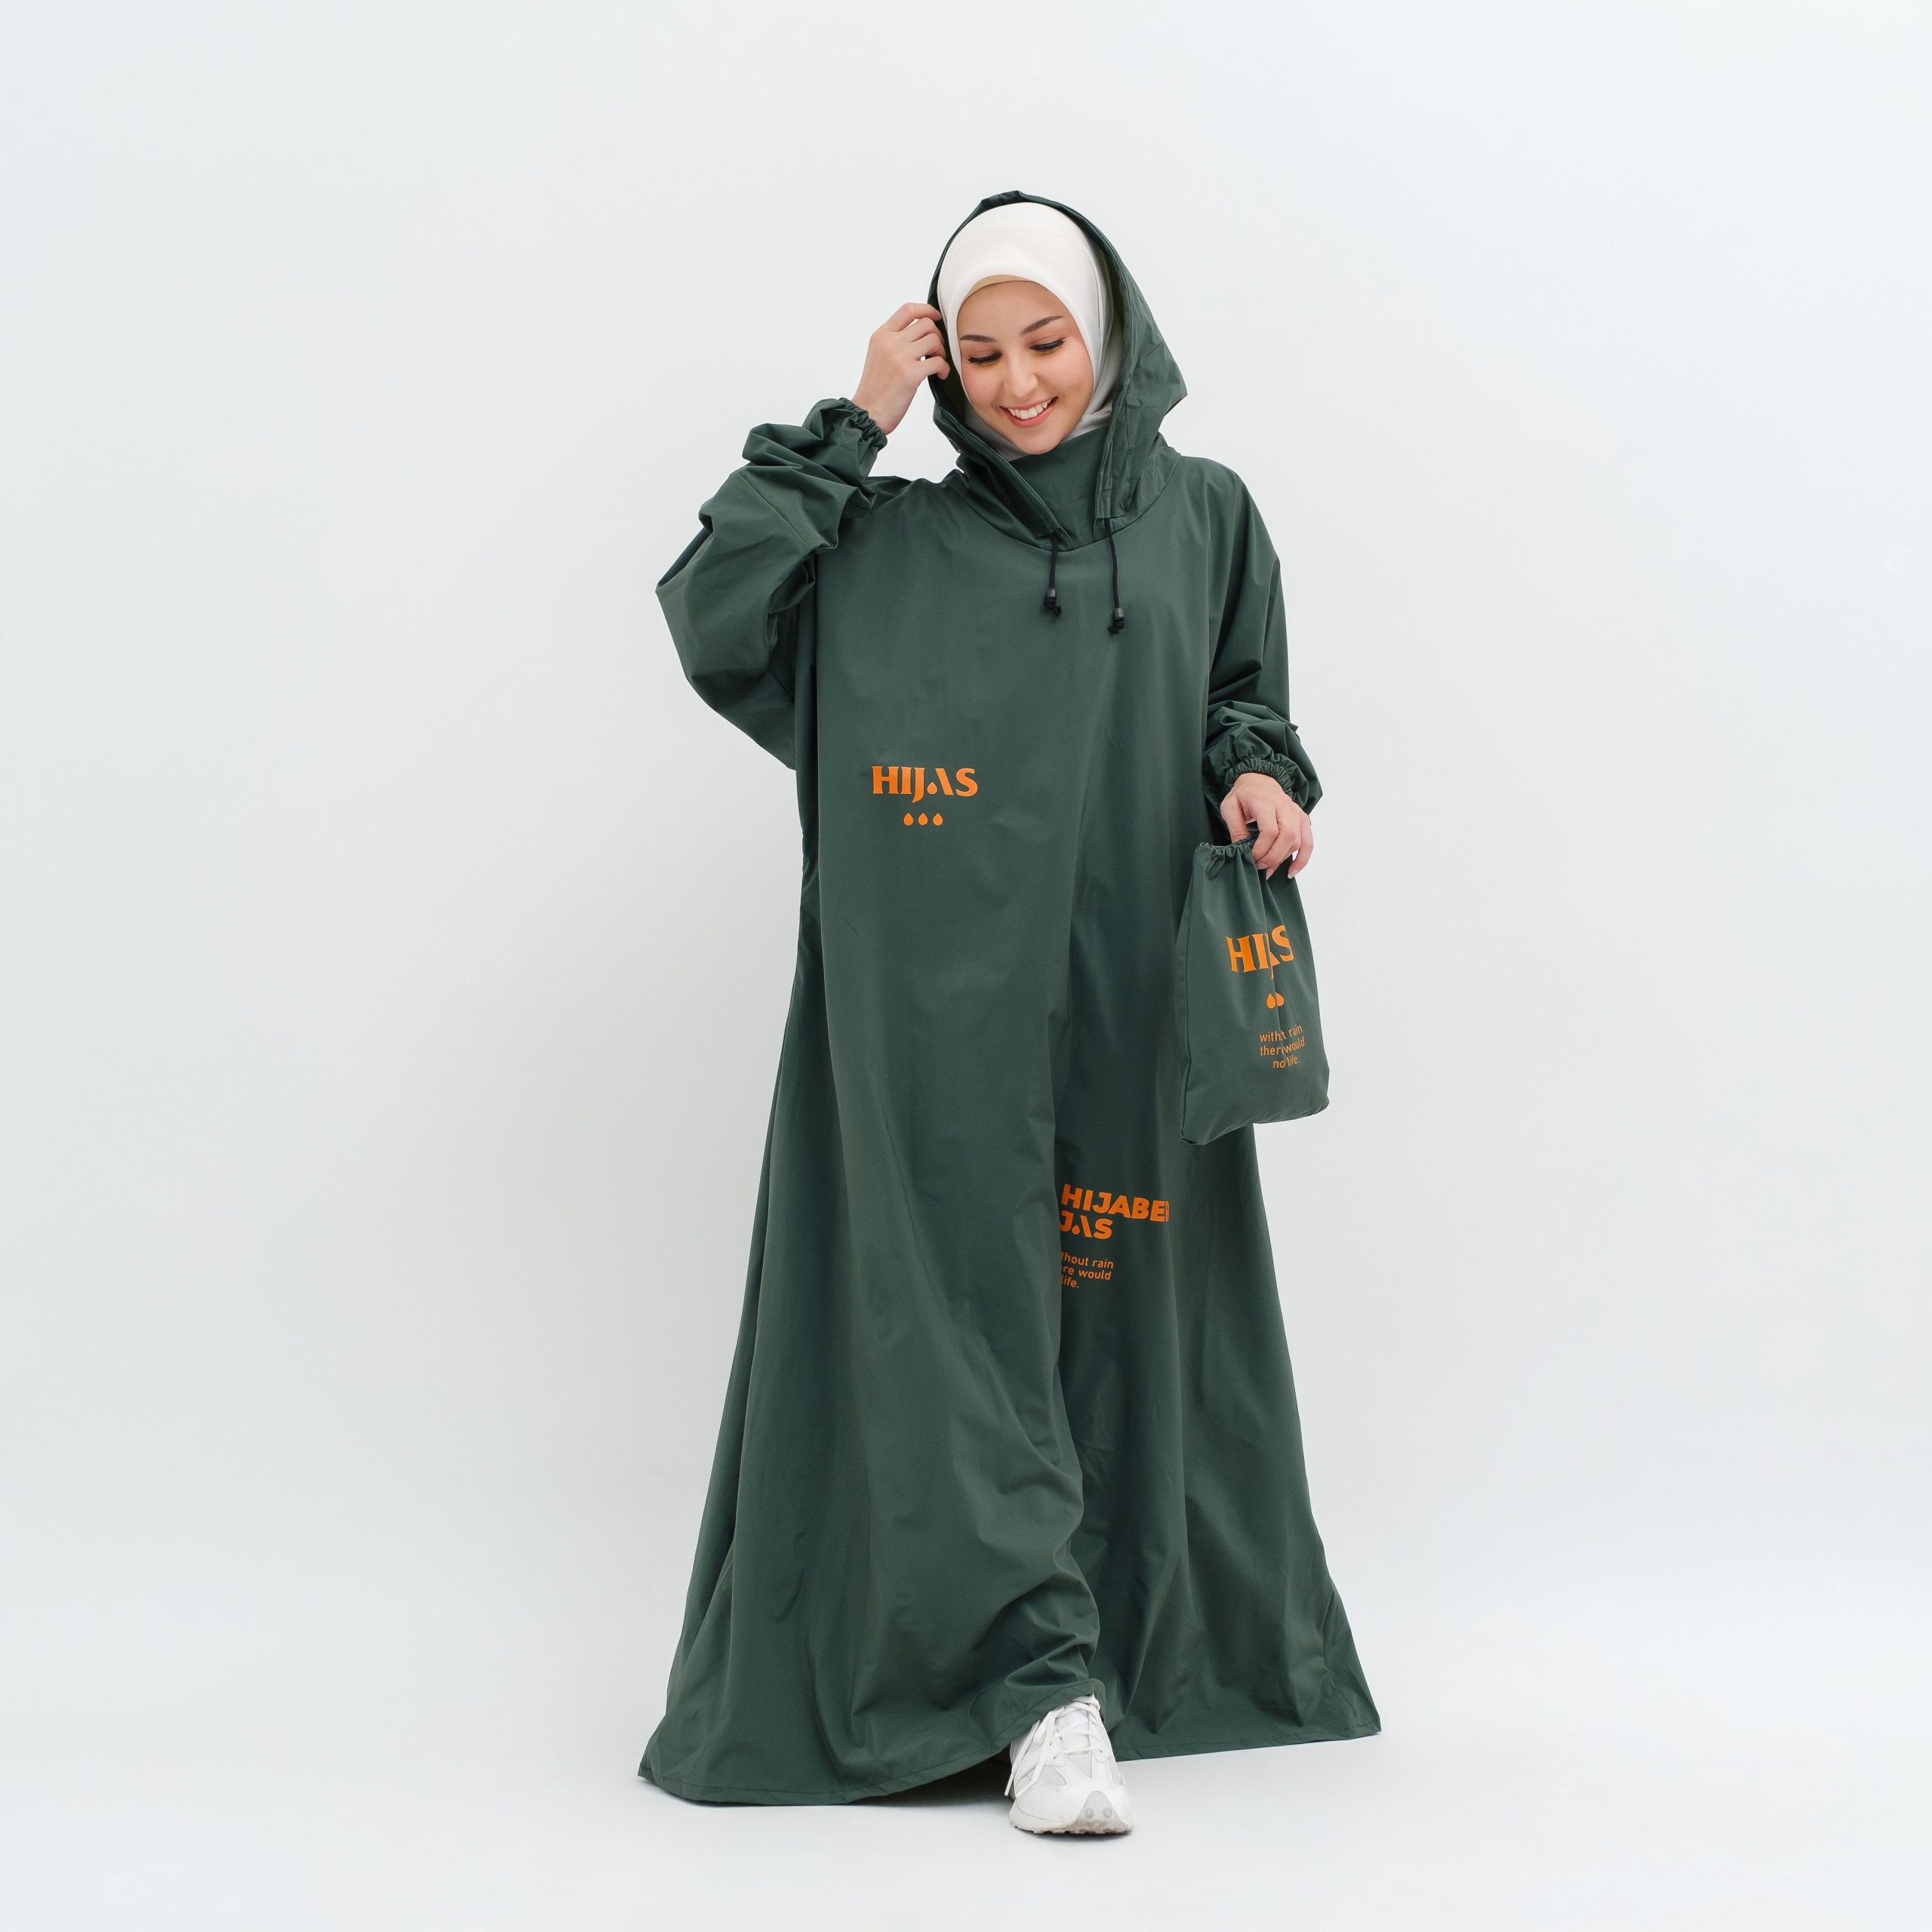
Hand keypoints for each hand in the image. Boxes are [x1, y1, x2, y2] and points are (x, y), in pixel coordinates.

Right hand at [850, 303, 949, 435]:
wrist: (868, 412)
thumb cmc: (875, 389)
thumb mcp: (878, 355)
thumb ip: (894, 341)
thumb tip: (919, 332)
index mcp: (881, 336)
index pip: (908, 310)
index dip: (926, 310)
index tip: (935, 317)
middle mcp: (890, 342)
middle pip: (925, 324)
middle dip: (937, 336)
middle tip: (936, 351)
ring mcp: (900, 357)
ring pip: (934, 339)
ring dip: (941, 352)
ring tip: (937, 365)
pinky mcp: (911, 374)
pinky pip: (938, 361)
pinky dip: (944, 368)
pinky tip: (940, 376)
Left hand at [1219, 771, 1311, 879]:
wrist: (1259, 780)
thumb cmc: (1243, 794)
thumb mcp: (1230, 807)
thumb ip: (1235, 828)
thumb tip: (1241, 850)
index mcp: (1265, 801)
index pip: (1270, 830)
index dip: (1261, 849)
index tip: (1251, 857)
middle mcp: (1284, 805)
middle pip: (1288, 836)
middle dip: (1273, 857)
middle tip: (1259, 866)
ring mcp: (1296, 812)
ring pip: (1298, 841)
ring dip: (1283, 859)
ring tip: (1268, 869)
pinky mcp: (1302, 819)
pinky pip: (1308, 842)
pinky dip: (1302, 859)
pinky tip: (1291, 871)